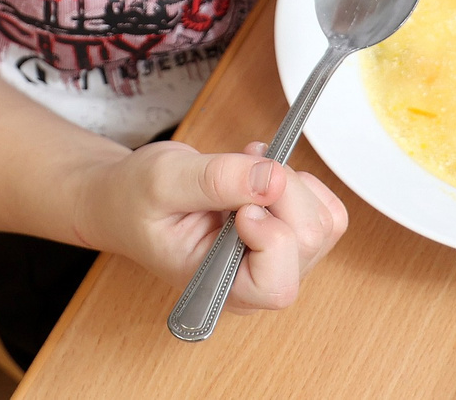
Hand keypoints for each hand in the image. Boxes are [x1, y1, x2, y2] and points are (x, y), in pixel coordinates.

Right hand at [81, 138, 347, 313]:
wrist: (128, 200)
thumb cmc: (135, 200)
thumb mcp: (162, 181)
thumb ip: (216, 181)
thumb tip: (273, 178)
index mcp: (220, 289)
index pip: (276, 284)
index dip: (271, 237)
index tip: (241, 208)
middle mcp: (255, 284)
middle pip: (307, 241)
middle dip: (282, 191)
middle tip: (240, 167)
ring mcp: (277, 262)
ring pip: (323, 223)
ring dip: (292, 183)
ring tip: (245, 168)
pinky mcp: (288, 237)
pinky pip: (327, 211)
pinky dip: (302, 182)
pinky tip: (261, 174)